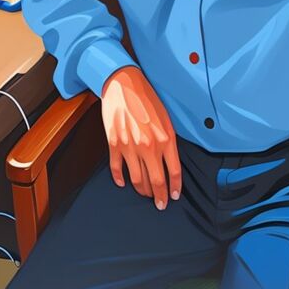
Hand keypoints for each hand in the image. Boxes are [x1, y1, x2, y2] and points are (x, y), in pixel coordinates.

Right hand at [101, 66, 181, 209]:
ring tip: (146, 194)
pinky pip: (117, 168)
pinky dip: (120, 179)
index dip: (174, 188)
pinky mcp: (114, 144)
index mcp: (166, 139)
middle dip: (159, 197)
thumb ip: (168, 141)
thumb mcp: (166, 119)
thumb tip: (169, 160)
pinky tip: (124, 183)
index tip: (174, 196)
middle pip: (156, 181)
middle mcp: (149, 146)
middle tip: (160, 204)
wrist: (123, 84)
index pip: (173, 172)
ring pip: (137, 179)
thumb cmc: (147, 98)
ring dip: (143, 191)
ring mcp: (130, 146)